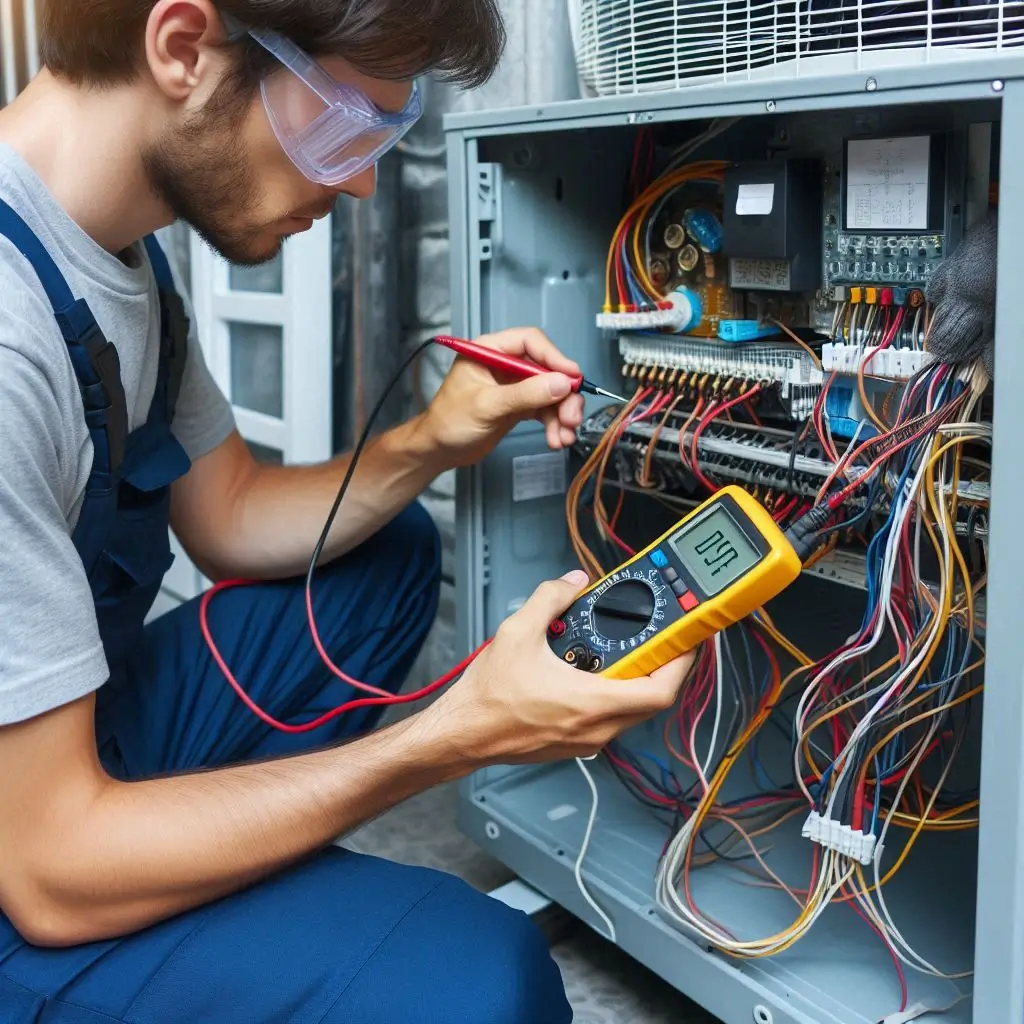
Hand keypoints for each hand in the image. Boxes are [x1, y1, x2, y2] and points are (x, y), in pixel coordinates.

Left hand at [422, 328, 585, 467]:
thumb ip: (524, 394)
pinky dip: (553, 424)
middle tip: (572, 417)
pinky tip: (556, 439)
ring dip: (562, 414)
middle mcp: (505, 364)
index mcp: (490, 351)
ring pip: (550, 392)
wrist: (438, 451)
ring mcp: (513, 386)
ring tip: (565, 436)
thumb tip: (561, 383)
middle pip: (546, 369)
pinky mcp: (519, 406)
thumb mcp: (487, 406)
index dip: (554, 357)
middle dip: (563, 394)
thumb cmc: (449, 422)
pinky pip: (544, 410)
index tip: (572, 377)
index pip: (530, 342)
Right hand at [427, 570, 695, 763]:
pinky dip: (614, 695)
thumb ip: (551, 599)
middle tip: (658, 640)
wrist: (464, 734)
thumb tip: (573, 582)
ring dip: (636, 682)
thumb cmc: (488, 697)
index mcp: (591, 703)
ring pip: (632, 712)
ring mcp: (587, 741)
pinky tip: (593, 674)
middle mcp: (596, 728)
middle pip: (652, 701)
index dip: (681, 664)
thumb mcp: (517, 632)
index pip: (660, 690)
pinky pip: (610, 720)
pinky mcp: (576, 745)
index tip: (686, 641)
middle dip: (661, 668)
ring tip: (624, 652)